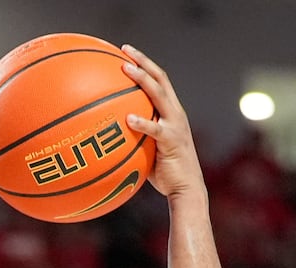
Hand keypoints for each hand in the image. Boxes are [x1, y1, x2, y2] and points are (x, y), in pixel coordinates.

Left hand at [120, 45, 206, 203]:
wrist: (185, 189)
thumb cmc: (164, 172)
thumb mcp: (149, 150)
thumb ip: (136, 137)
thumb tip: (110, 135)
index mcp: (171, 112)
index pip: (159, 81)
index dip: (145, 65)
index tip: (126, 53)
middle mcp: (175, 113)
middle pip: (160, 79)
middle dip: (142, 62)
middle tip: (124, 50)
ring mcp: (175, 125)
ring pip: (158, 94)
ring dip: (141, 79)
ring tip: (124, 69)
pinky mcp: (172, 141)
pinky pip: (154, 128)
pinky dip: (141, 122)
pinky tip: (127, 118)